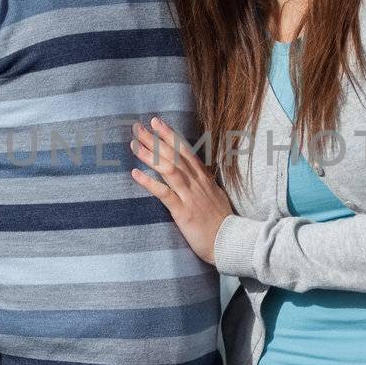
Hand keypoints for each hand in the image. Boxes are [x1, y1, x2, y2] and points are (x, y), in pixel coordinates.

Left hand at [130, 117, 233, 264]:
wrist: (231, 242)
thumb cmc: (223, 222)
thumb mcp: (217, 196)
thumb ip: (205, 184)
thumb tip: (198, 174)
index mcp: (204, 178)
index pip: (185, 150)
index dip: (170, 135)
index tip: (157, 123)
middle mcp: (197, 183)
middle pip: (174, 155)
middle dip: (155, 139)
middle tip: (138, 126)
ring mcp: (190, 196)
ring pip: (168, 169)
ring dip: (150, 155)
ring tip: (134, 144)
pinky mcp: (183, 212)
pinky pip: (164, 193)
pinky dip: (149, 182)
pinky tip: (135, 173)